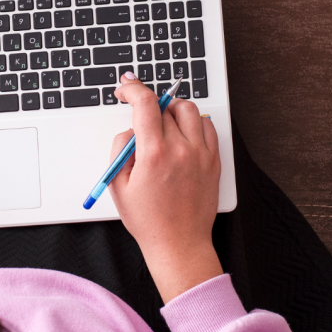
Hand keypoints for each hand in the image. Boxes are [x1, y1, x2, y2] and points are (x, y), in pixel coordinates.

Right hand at [109, 74, 222, 302]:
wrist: (179, 244)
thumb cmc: (148, 220)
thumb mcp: (118, 185)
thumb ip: (120, 149)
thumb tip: (130, 128)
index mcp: (154, 153)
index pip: (145, 102)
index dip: (132, 88)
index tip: (125, 87)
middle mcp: (180, 149)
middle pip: (164, 105)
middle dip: (148, 107)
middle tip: (140, 122)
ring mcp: (200, 153)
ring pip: (188, 110)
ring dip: (172, 110)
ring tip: (163, 125)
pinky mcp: (213, 160)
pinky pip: (207, 126)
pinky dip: (193, 123)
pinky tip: (183, 135)